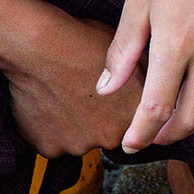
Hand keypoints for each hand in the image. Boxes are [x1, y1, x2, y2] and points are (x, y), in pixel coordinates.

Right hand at [0, 0, 142, 156]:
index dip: (125, 109)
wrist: (38, 47)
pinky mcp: (50, 148)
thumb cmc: (82, 44)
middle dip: (102, 120)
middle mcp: (111, 136)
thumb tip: (156, 89)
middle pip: (110, 136)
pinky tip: (50, 104)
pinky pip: (54, 143)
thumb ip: (148, 81)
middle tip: (86, 94)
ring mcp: (79, 145)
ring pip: (81, 140)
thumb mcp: (133, 54)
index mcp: (135, 115)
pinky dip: (51, 129)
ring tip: (66, 96)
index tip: (114, 99)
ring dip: (76, 126)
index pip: (140, 126)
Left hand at [101, 0, 193, 152]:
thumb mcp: (137, 1)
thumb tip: (106, 88)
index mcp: (177, 42)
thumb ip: (122, 50)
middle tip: (151, 135)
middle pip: (193, 118)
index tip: (129, 144)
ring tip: (177, 118)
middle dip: (168, 135)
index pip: (157, 108)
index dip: (142, 133)